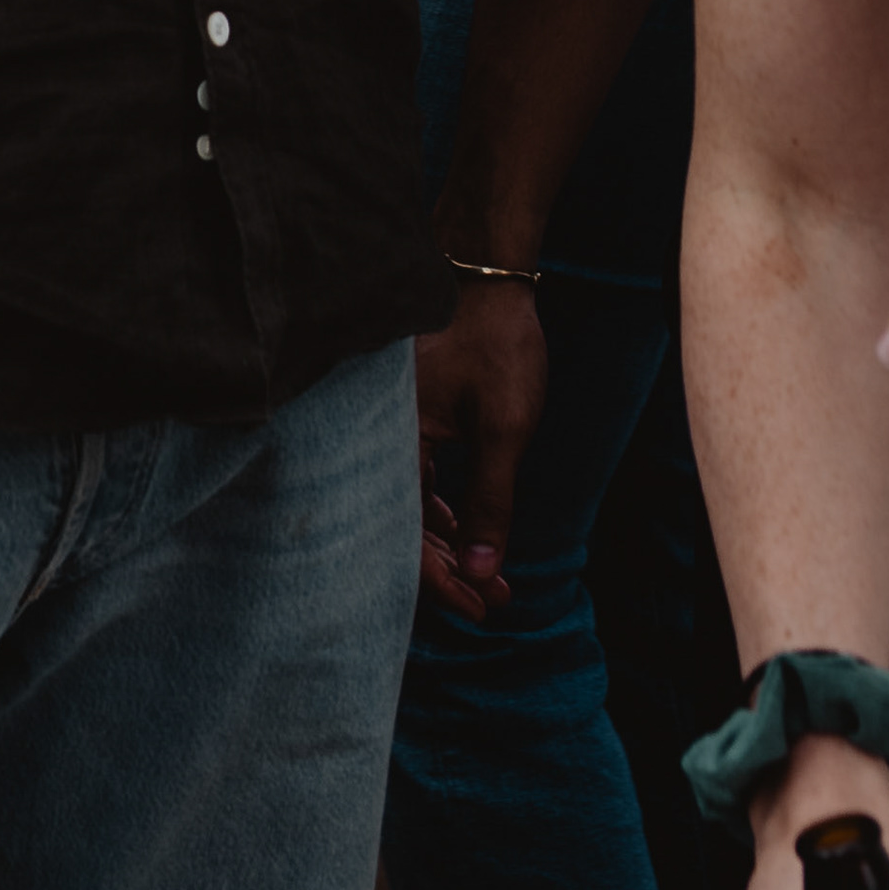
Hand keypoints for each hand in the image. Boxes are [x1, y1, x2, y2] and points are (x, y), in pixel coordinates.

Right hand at [415, 276, 547, 618]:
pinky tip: (469, 533)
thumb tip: (484, 572)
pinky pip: (417, 483)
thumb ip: (492, 501)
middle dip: (452, 573)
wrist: (491, 279)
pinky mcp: (410, 420)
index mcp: (395, 441)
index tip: (482, 610)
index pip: (407, 538)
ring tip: (493, 579)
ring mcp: (395, 429)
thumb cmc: (498, 345)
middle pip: (404, 530)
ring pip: (412, 508)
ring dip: (452, 546)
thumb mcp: (505, 430)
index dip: (443, 584)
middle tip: (495, 603)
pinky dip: (445, 513)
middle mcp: (383, 439)